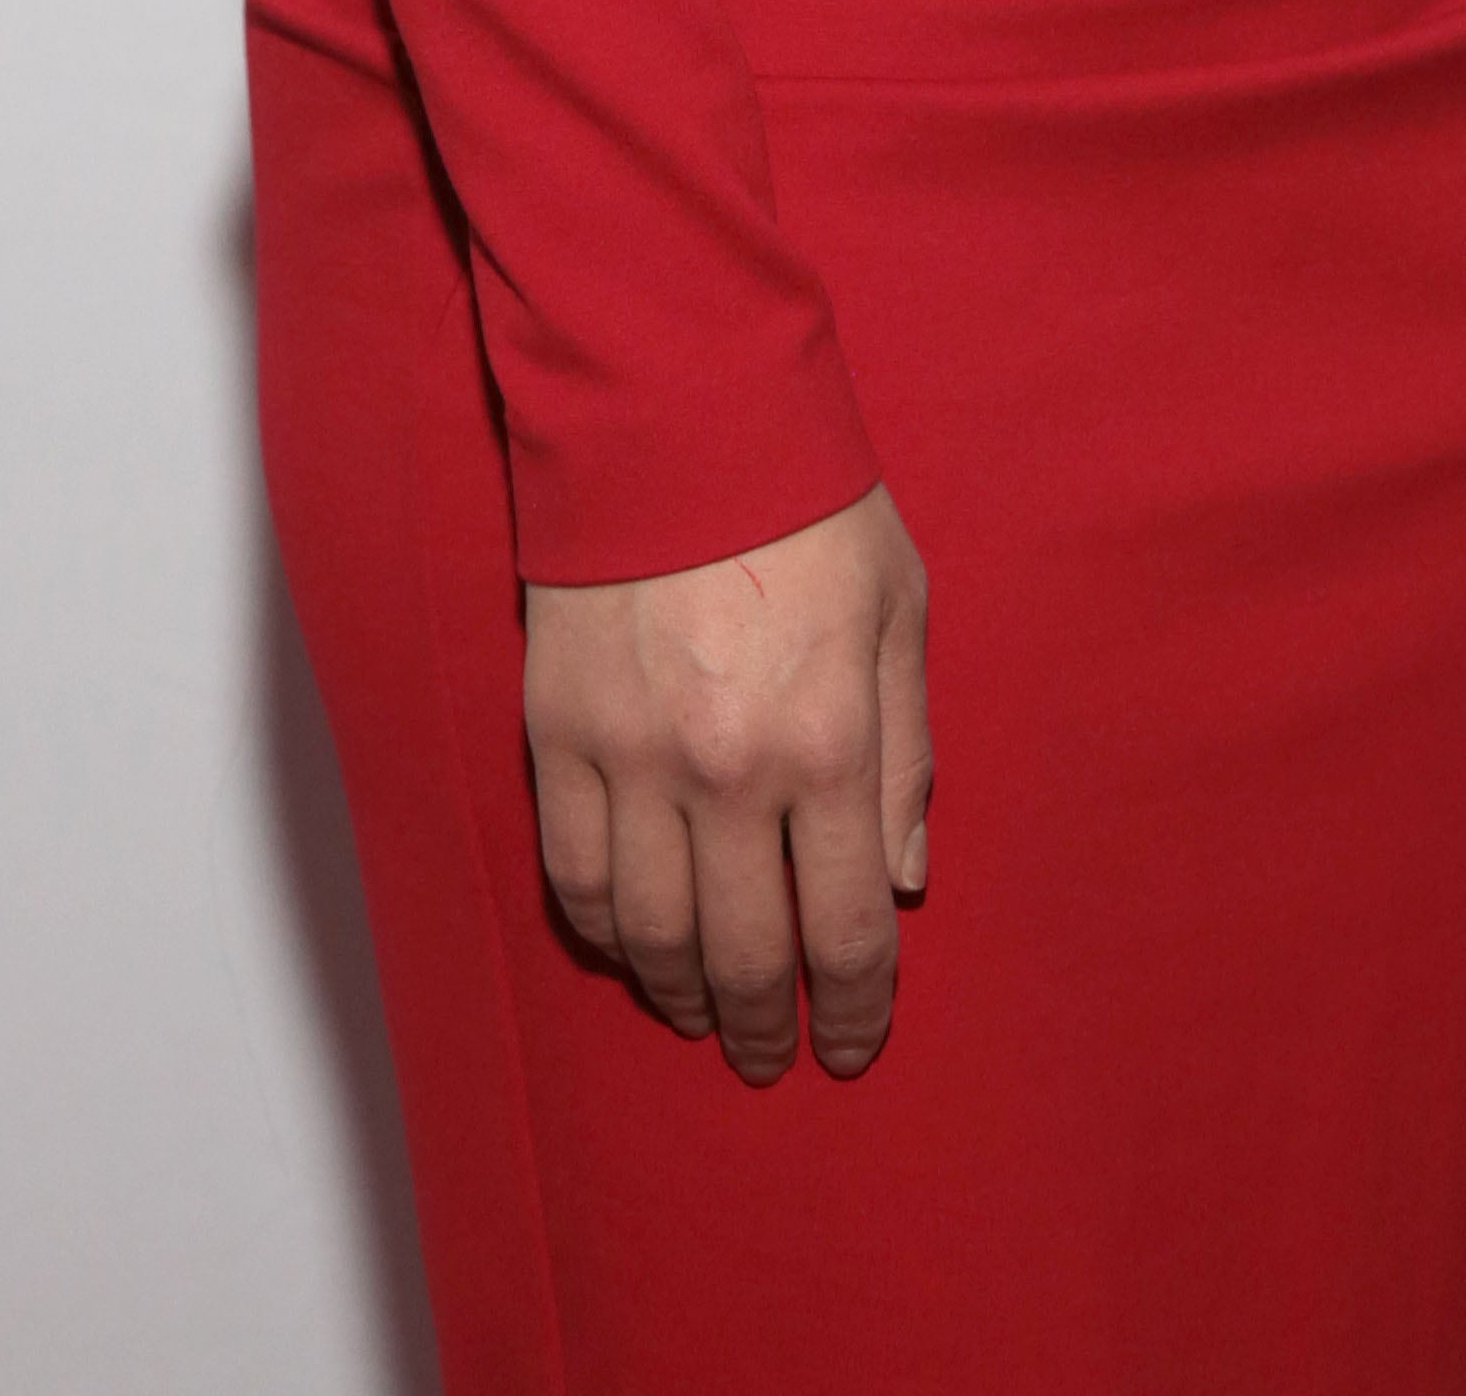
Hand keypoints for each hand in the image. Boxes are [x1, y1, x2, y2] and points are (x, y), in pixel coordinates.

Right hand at [522, 482, 931, 1083]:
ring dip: (683, 994)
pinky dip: (602, 930)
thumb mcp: (901, 608)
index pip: (844, 931)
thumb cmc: (808, 500)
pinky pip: (574, 871)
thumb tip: (902, 880)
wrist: (676, 409)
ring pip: (650, 933)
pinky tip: (630, 945)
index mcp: (828, 741)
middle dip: (768, 1025)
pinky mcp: (559, 730)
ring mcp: (632, 756)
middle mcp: (727, 771)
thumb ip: (906, 751)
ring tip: (706, 1013)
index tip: (852, 1044)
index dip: (854, 1010)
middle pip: (745, 955)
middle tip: (774, 1055)